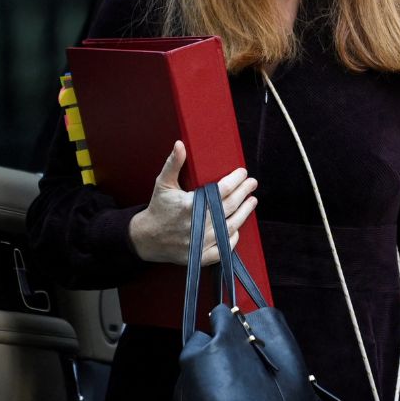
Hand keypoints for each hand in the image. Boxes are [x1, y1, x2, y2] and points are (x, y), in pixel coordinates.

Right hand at [127, 141, 257, 265]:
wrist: (147, 238)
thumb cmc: (158, 208)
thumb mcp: (163, 184)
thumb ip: (173, 163)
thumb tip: (180, 144)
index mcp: (191, 205)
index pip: (222, 189)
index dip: (236, 180)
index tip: (243, 172)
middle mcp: (198, 224)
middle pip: (230, 206)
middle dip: (244, 192)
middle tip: (252, 183)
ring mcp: (201, 241)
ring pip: (231, 226)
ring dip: (245, 212)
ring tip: (252, 201)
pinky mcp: (201, 256)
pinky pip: (224, 248)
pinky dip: (233, 238)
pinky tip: (238, 228)